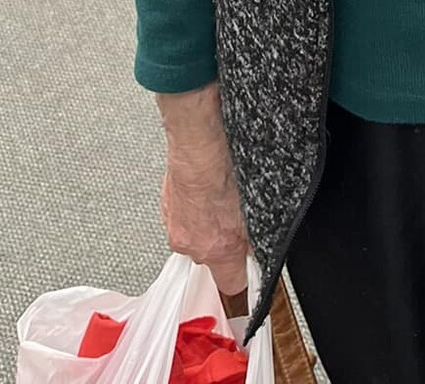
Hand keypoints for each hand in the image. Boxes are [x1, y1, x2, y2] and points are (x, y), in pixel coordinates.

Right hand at [155, 83, 250, 297]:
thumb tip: (257, 247)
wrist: (199, 137)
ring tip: (220, 193)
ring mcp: (174, 223)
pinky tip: (206, 182)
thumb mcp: (259, 205)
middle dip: (223, 240)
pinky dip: (194, 203)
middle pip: (211, 256)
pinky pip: (183, 212)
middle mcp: (190, 244)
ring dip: (207, 219)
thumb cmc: (228, 165)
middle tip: (237, 215)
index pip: (231, 286)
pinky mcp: (165, 204)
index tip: (248, 277)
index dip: (242, 281)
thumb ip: (257, 235)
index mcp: (216, 250)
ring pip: (196, 232)